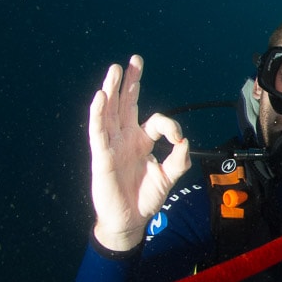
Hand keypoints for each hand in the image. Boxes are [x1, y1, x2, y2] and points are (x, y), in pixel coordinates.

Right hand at [88, 55, 190, 250]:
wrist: (130, 220)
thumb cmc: (146, 197)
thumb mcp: (169, 176)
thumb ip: (179, 158)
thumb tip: (184, 141)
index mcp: (141, 140)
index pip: (155, 121)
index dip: (169, 125)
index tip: (177, 137)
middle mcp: (125, 138)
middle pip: (126, 104)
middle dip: (130, 82)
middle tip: (134, 61)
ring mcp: (112, 145)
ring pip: (110, 112)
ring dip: (112, 91)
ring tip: (114, 70)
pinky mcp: (101, 156)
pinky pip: (98, 132)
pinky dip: (98, 114)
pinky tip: (100, 97)